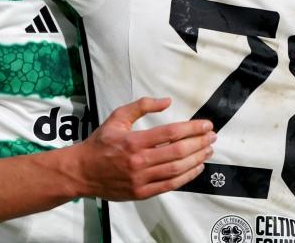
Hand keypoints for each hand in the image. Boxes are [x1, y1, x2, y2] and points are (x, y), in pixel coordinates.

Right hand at [71, 97, 213, 199]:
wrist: (82, 171)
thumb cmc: (100, 143)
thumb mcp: (117, 118)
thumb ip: (141, 107)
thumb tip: (167, 101)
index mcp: (133, 141)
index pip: (170, 133)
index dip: (192, 129)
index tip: (206, 125)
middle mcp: (139, 161)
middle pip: (178, 152)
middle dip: (199, 143)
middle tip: (212, 137)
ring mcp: (141, 179)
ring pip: (176, 169)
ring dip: (197, 159)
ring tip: (208, 151)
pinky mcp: (141, 192)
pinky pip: (170, 185)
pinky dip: (187, 177)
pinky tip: (196, 167)